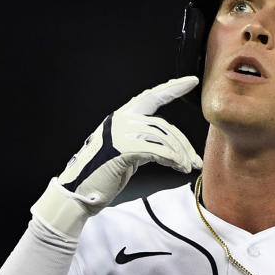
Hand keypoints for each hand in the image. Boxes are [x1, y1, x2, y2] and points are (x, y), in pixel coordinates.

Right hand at [30, 76, 201, 239]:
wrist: (79, 193)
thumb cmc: (101, 178)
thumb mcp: (126, 154)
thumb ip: (142, 143)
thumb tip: (170, 148)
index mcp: (121, 118)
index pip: (151, 97)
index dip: (172, 88)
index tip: (192, 81)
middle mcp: (121, 120)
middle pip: (163, 126)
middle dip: (183, 144)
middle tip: (194, 161)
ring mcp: (121, 132)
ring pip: (163, 138)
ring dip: (180, 155)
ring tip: (186, 168)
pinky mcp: (123, 148)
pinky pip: (157, 150)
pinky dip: (171, 159)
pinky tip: (177, 167)